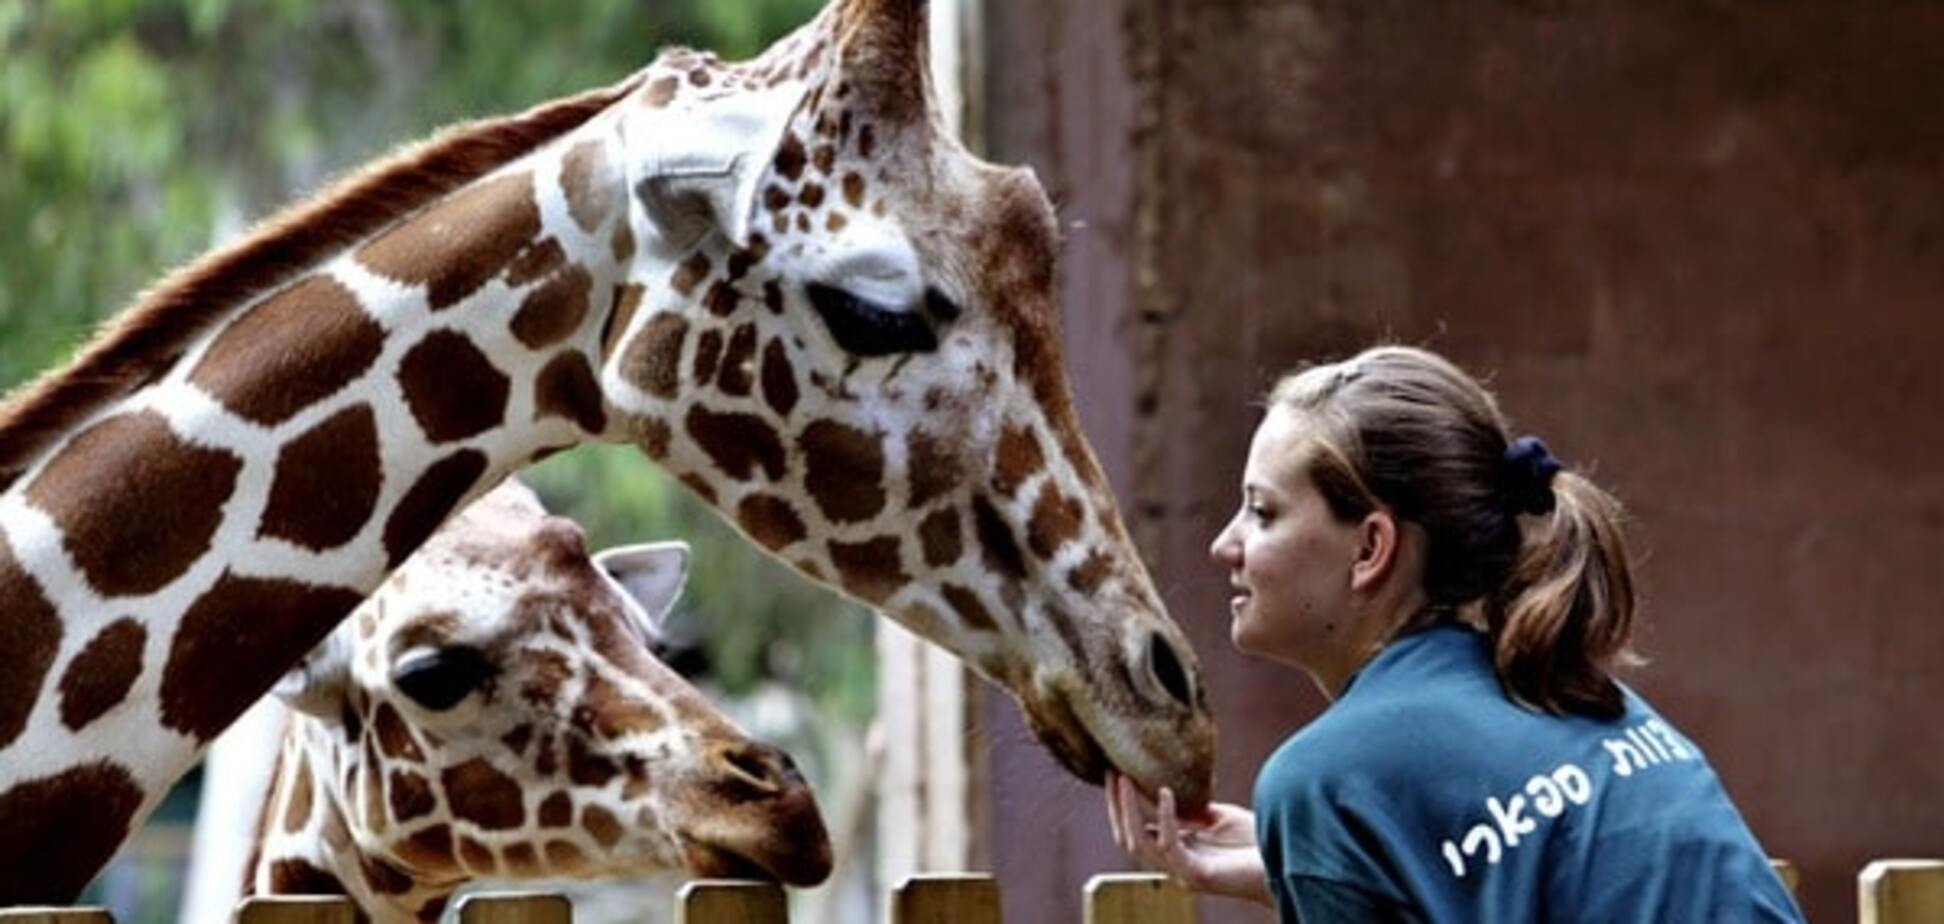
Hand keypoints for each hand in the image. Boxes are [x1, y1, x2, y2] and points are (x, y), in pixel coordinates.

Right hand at [1103, 772, 1271, 906]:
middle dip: (1117, 805)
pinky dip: (1164, 817)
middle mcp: (1174, 864)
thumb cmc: (1259, 843)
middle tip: (1111, 773)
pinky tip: (1166, 792)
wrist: (1289, 863)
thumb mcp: (1219, 818)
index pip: (1136, 829)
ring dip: (1128, 809)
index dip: (1122, 803)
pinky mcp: (1197, 875)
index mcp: (1178, 851)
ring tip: (1125, 780)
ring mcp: (1183, 872)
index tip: (1116, 772)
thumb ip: (1193, 810)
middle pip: (1128, 837)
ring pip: (1139, 843)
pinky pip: (1169, 845)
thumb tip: (1167, 788)